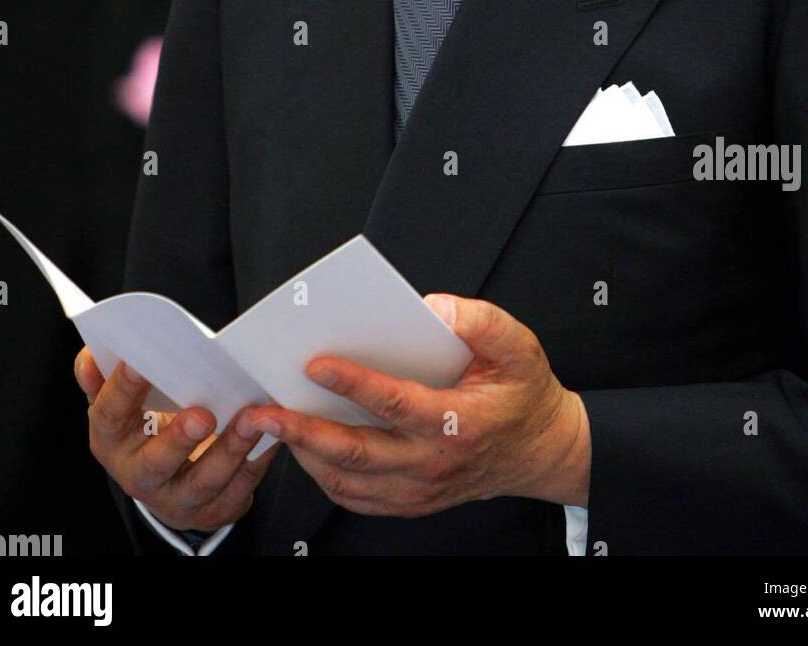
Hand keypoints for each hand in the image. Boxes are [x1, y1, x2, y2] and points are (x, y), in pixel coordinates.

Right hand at [75, 347, 278, 533]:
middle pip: (155, 464)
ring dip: (229, 450)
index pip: (109, 416)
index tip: (140, 362)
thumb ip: (105, 379)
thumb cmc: (147, 431)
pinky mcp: (215, 508)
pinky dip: (258, 460)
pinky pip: (241, 487)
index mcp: (113, 442)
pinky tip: (271, 435)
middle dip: (178, 441)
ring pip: (204, 481)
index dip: (122, 390)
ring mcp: (177, 498)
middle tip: (201, 415)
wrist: (171, 485)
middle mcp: (140, 476)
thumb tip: (89, 357)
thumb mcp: (121, 408)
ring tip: (250, 419)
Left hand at [247, 295, 590, 517]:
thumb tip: (433, 307)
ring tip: (273, 426)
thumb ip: (480, 321)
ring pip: (349, 480)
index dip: (353, 384)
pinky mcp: (411, 501)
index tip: (315, 364)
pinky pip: (356, 497)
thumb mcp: (519, 346)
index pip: (396, 404)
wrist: (541, 450)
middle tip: (266, 410)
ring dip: (305, 455)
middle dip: (304, 431)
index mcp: (459, 422)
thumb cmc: (524, 393)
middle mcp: (434, 462)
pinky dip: (323, 476)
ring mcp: (420, 489)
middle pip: (357, 452)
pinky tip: (305, 449)